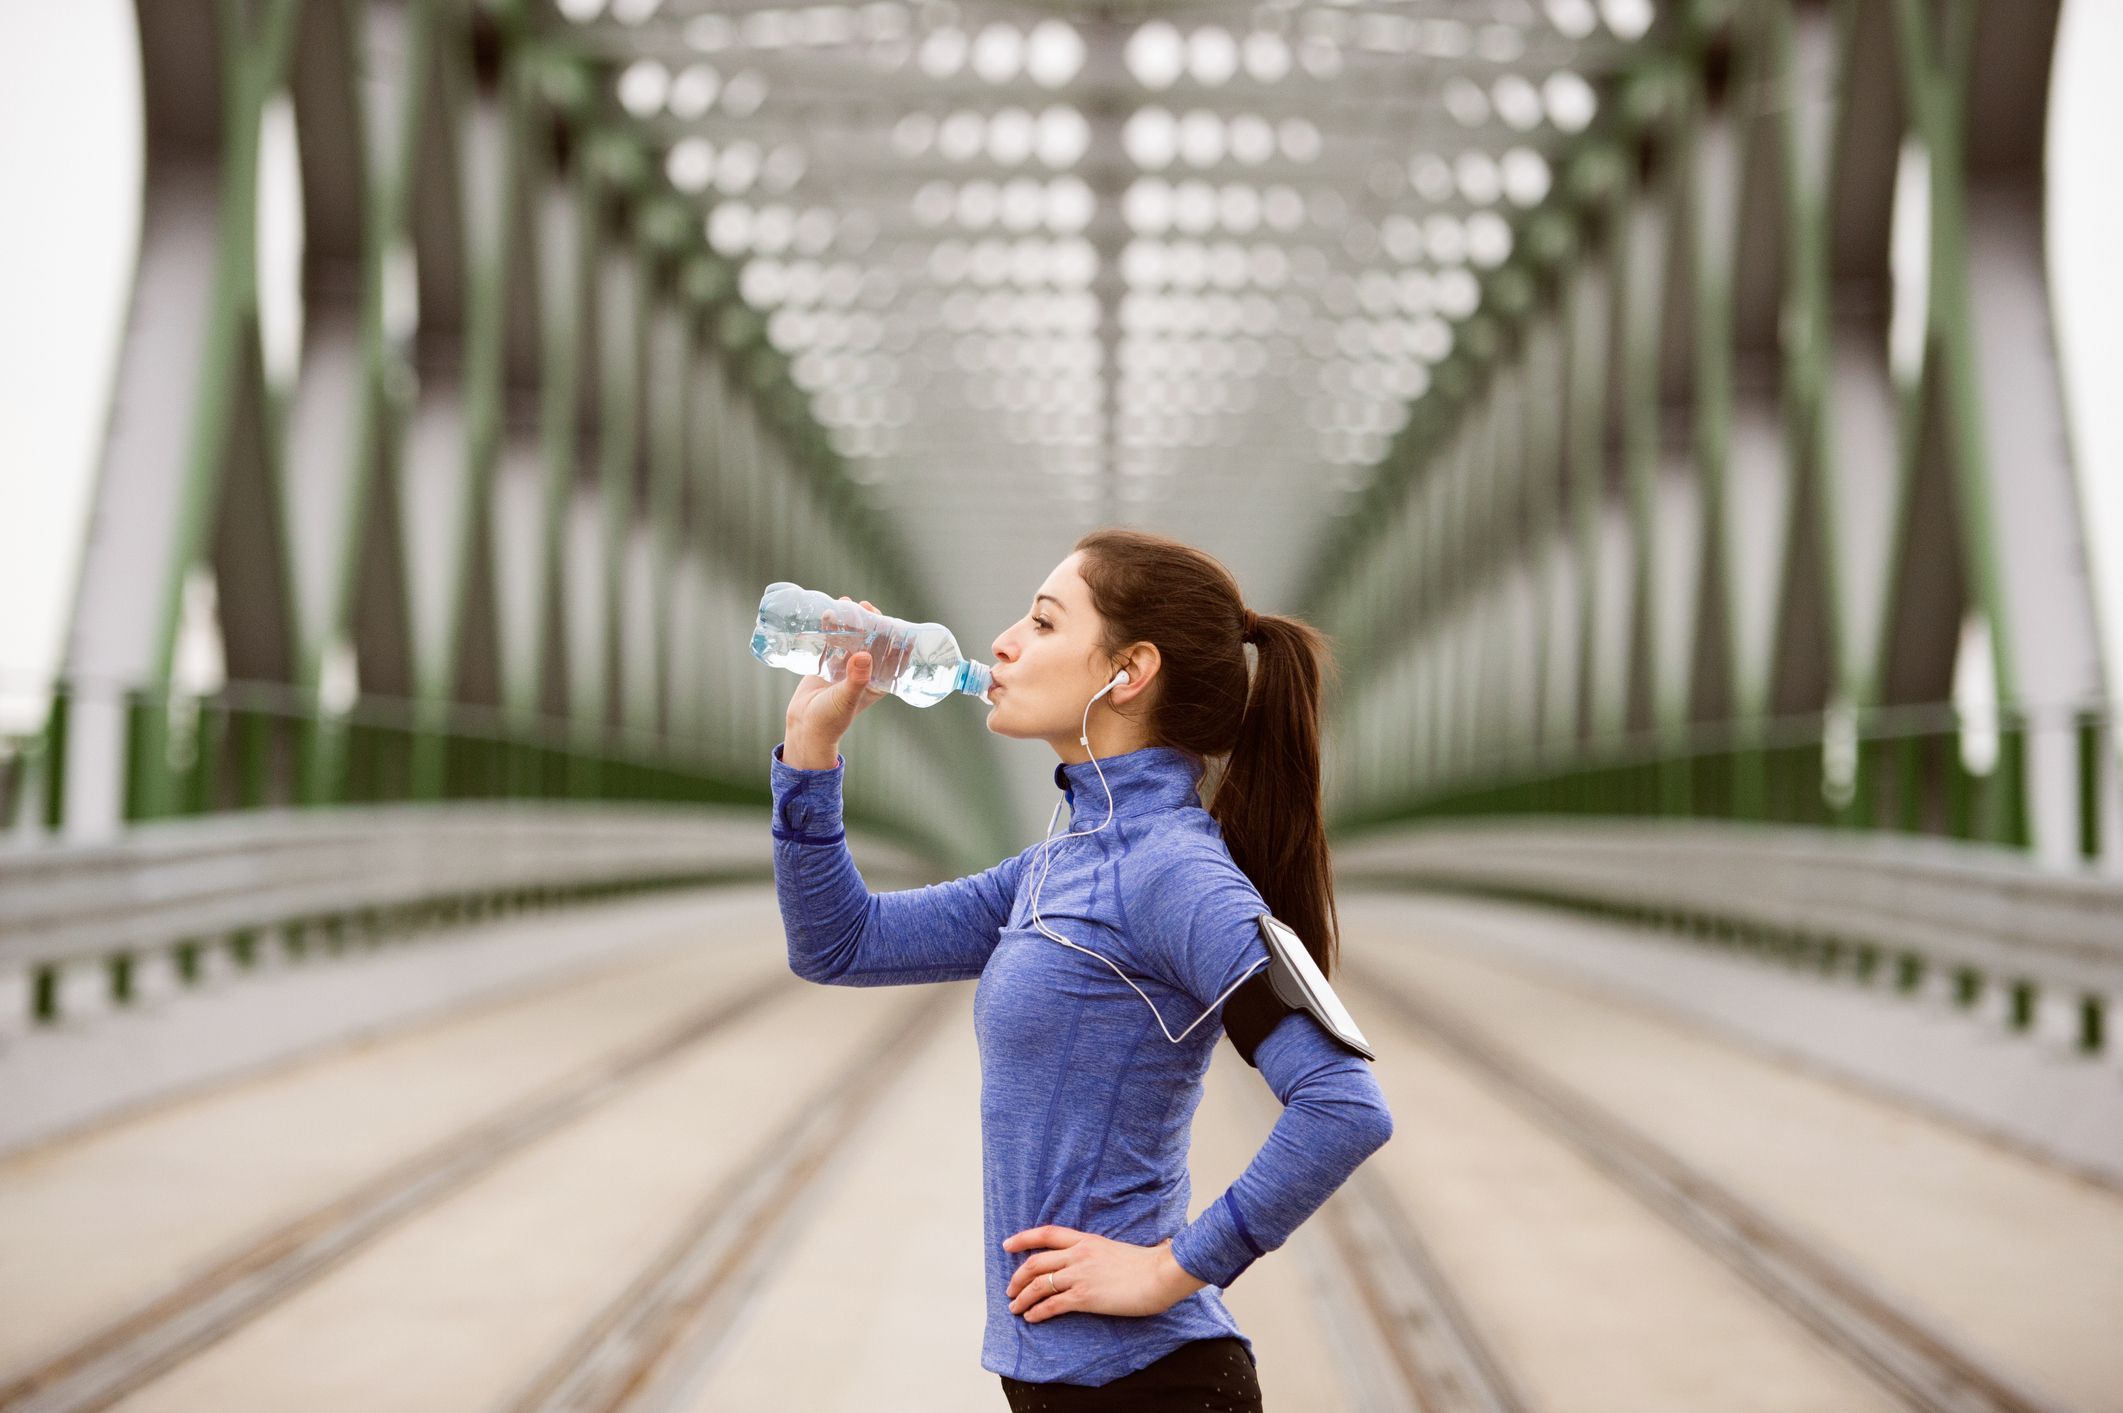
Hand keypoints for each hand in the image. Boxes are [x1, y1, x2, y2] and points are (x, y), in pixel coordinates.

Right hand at [784, 596, 894, 753]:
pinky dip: (831, 628)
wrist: (804, 727)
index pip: (892, 656)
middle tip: (864, 606)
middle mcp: (865, 672)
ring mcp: (846, 667)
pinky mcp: (828, 664)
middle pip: (872, 642)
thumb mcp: (846, 699)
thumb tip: (864, 655)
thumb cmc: (830, 720)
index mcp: (878, 682)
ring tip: (844, 603)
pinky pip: (833, 642)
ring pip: (852, 638)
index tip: (890, 620)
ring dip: (850, 621)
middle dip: (870, 622)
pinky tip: (828, 614)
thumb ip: (855, 679)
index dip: (894, 637)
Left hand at [1002, 1226, 1208, 1323]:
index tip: (1007, 1245)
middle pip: (1035, 1262)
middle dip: (1017, 1277)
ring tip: (1015, 1308)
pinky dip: (1037, 1312)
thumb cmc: (1148, 1264)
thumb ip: (1100, 1253)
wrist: (1161, 1274)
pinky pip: (1052, 1305)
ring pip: (1038, 1285)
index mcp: (1086, 1239)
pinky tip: (1031, 1318)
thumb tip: (1097, 1260)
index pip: (1046, 1233)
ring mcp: (1080, 1275)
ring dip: (1022, 1298)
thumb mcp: (1117, 1249)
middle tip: (1009, 1289)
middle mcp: (1078, 1254)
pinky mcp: (1084, 1297)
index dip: (1023, 1238)